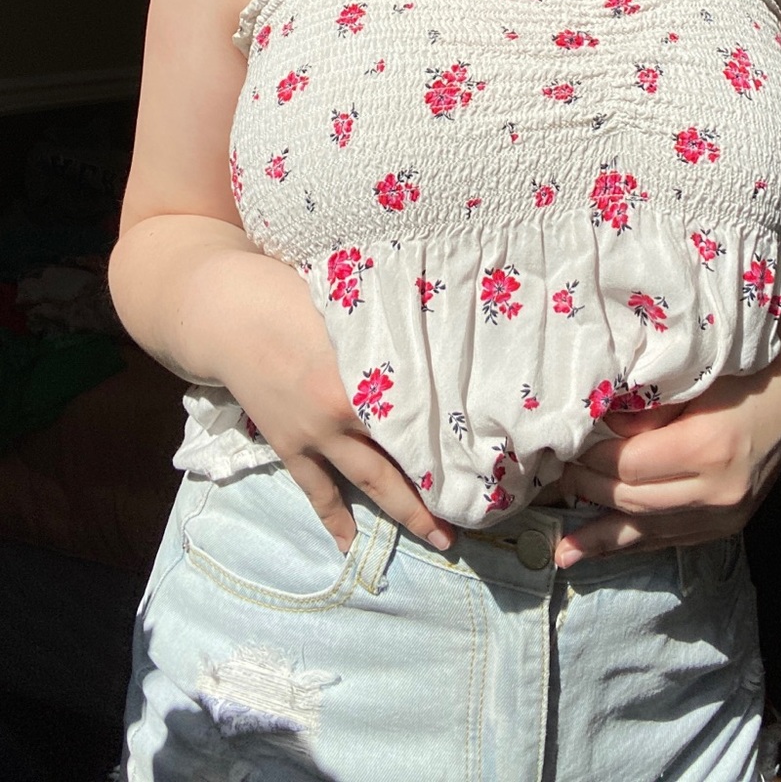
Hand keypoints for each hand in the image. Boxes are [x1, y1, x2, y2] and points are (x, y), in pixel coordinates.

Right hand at [212, 259, 455, 555]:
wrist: (229, 316)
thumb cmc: (296, 299)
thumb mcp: (354, 312)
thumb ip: (392, 340)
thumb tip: (442, 348)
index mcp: (367, 378)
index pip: (424, 419)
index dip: (455, 443)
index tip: (487, 463)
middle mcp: (345, 413)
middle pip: (403, 459)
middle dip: (437, 492)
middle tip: (473, 517)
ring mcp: (315, 435)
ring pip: (370, 482)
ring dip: (404, 512)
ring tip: (438, 539)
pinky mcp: (289, 446)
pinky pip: (316, 490)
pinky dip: (333, 517)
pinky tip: (348, 545)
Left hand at [553, 373, 780, 567]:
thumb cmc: (734, 381)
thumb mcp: (688, 384)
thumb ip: (644, 412)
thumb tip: (595, 431)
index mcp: (707, 447)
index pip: (630, 465)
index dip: (592, 460)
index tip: (567, 448)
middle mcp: (717, 490)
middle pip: (634, 500)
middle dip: (590, 490)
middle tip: (558, 480)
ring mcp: (724, 516)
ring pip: (648, 530)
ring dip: (602, 536)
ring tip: (564, 551)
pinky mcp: (726, 528)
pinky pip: (669, 540)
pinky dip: (633, 543)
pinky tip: (601, 553)